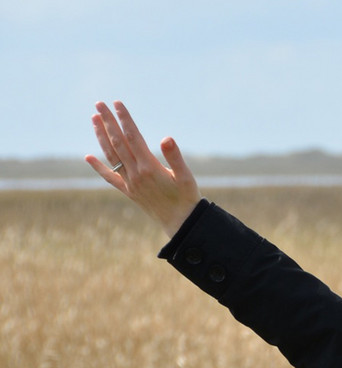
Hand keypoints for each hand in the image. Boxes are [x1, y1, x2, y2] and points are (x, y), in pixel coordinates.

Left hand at [85, 101, 201, 237]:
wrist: (180, 222)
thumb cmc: (187, 198)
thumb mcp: (186, 176)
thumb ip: (175, 157)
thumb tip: (166, 138)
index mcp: (149, 167)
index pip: (133, 137)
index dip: (124, 119)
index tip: (117, 104)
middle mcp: (135, 173)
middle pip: (117, 142)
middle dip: (108, 122)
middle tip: (99, 104)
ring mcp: (129, 182)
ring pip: (111, 155)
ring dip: (101, 136)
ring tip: (94, 119)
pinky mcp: (128, 191)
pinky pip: (110, 177)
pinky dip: (98, 167)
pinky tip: (88, 157)